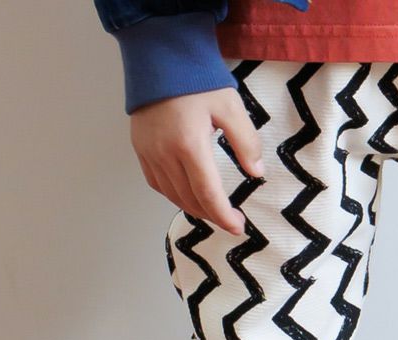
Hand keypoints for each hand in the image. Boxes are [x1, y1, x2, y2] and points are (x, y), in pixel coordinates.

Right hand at [130, 86, 263, 235]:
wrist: (159, 55)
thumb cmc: (196, 78)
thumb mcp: (230, 106)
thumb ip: (246, 141)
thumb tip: (257, 172)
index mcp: (189, 145)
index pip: (208, 195)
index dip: (224, 217)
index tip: (238, 227)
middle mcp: (166, 154)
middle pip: (191, 200)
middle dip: (213, 215)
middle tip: (232, 219)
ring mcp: (150, 153)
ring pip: (173, 196)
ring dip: (195, 208)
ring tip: (214, 210)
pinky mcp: (141, 149)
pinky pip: (157, 184)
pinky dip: (175, 195)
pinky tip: (189, 195)